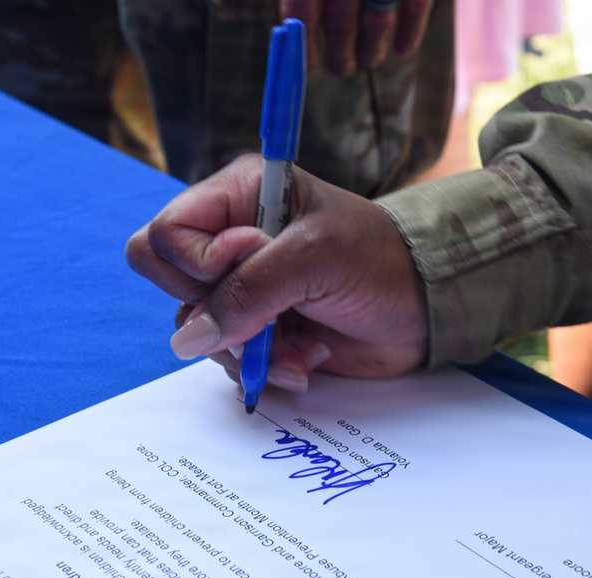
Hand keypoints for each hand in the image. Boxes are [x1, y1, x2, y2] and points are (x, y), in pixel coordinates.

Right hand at [126, 154, 428, 392]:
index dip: (197, 261)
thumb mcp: (314, 259)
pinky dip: (266, 367)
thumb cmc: (379, 262)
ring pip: (198, 331)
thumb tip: (186, 338)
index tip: (250, 260)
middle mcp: (230, 241)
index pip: (167, 234)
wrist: (424, 310)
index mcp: (238, 197)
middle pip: (170, 283)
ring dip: (249, 349)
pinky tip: (306, 357)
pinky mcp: (258, 329)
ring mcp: (243, 289)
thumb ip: (247, 293)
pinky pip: (228, 359)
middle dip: (218, 313)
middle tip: (268, 312)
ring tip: (300, 347)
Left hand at [280, 0, 434, 75]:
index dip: (305, 47)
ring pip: (377, 21)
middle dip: (340, 54)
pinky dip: (410, 33)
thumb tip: (293, 32)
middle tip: (341, 69)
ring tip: (368, 61)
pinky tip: (403, 49)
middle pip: (341, 23)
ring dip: (371, 49)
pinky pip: (416, 8)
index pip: (301, 13)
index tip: (310, 68)